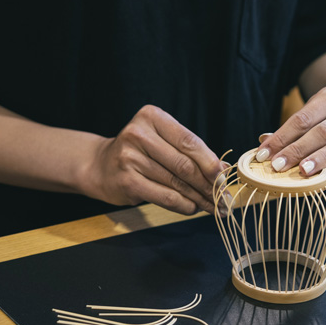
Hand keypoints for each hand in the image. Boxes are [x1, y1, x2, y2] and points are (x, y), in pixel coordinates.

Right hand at [82, 105, 223, 214]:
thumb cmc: (140, 153)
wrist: (100, 166)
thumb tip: (224, 169)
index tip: (225, 177)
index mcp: (152, 117)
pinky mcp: (127, 181)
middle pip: (184, 163)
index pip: (189, 141)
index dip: (210, 161)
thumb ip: (189, 152)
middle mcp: (138, 134)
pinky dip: (184, 205)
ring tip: (213, 206)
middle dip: (208, 183)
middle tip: (224, 197)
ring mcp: (130, 158)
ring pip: (177, 182)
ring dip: (199, 197)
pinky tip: (193, 208)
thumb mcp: (162, 142)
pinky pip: (165, 197)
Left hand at [256, 85, 325, 183]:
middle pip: (321, 131)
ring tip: (303, 171)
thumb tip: (263, 141)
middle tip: (278, 166)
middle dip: (297, 150)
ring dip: (321, 158)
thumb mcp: (312, 115)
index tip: (264, 154)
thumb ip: (291, 130)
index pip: (303, 118)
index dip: (282, 137)